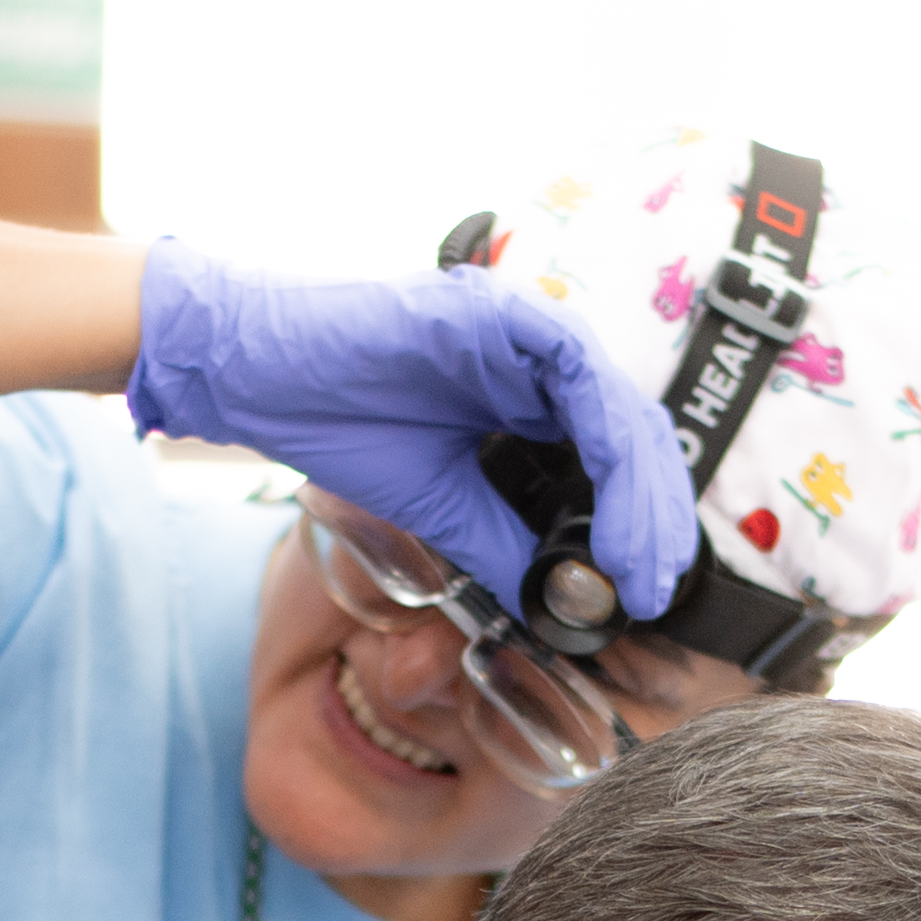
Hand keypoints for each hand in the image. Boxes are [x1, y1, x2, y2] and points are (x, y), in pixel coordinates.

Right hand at [129, 243, 694, 614]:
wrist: (264, 377)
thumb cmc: (342, 423)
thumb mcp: (444, 509)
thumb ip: (507, 545)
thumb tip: (562, 606)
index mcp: (535, 399)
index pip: (619, 462)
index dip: (643, 530)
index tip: (646, 596)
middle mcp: (543, 362)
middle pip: (636, 440)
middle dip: (656, 523)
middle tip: (655, 591)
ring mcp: (527, 332)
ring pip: (621, 411)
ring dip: (641, 497)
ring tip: (636, 567)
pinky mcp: (502, 314)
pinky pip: (582, 374)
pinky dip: (607, 445)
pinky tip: (609, 508)